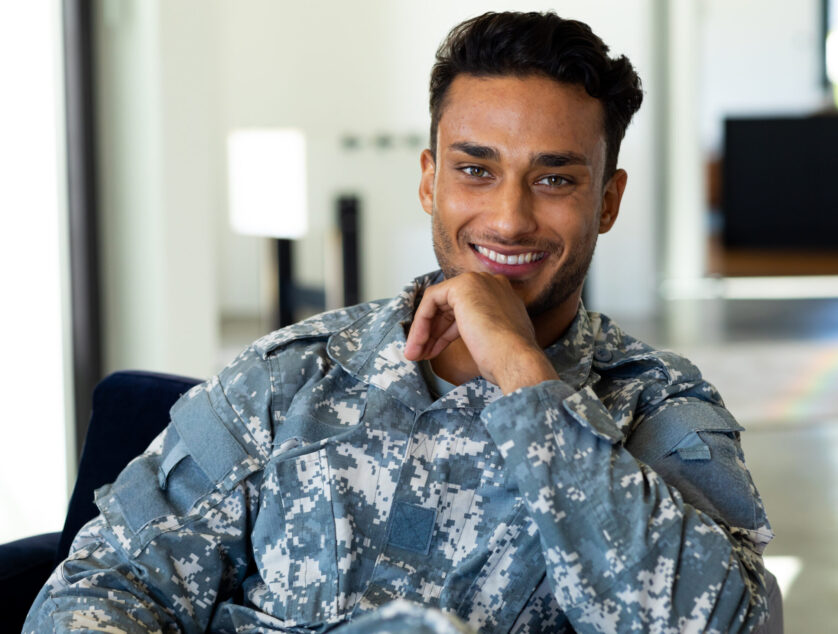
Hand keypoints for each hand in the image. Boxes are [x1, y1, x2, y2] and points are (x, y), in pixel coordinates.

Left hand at [404, 273, 558, 392]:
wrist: (514, 359)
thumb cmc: (507, 358)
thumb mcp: (494, 341)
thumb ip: (482, 331)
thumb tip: (472, 338)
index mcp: (502, 296)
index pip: (465, 310)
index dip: (446, 331)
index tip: (435, 350)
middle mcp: (490, 283)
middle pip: (449, 306)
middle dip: (432, 331)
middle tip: (420, 353)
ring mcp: (477, 282)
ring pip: (437, 304)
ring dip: (423, 331)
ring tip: (414, 354)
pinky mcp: (462, 286)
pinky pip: (431, 301)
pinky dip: (421, 323)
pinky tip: (418, 343)